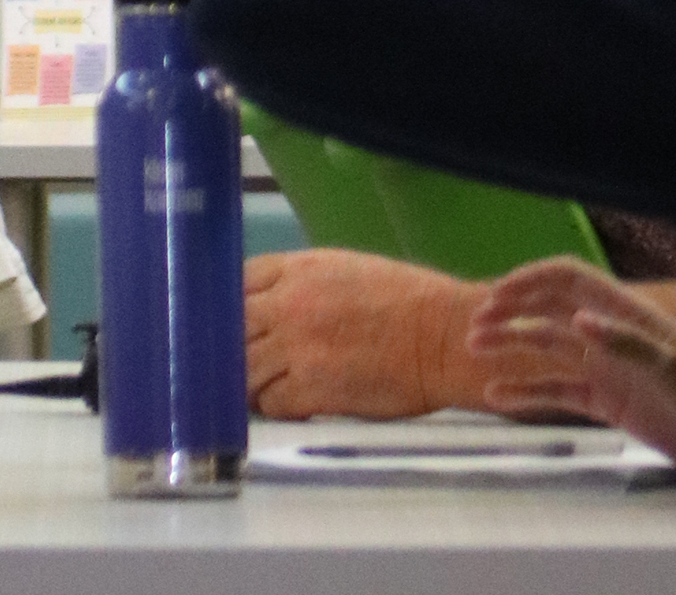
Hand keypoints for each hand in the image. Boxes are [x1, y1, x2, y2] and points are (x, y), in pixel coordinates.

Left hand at [247, 248, 479, 417]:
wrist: (447, 338)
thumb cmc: (408, 301)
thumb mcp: (344, 270)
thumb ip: (299, 282)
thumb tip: (269, 300)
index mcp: (297, 271)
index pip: (235, 281)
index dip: (228, 302)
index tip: (228, 318)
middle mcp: (287, 306)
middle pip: (228, 325)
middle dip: (228, 342)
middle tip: (235, 357)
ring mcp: (296, 348)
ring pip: (241, 366)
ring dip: (246, 378)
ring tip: (258, 385)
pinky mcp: (312, 389)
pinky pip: (270, 401)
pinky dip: (272, 404)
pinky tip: (287, 402)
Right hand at [468, 257, 675, 477]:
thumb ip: (630, 344)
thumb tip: (577, 320)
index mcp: (627, 314)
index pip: (569, 278)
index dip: (531, 280)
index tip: (498, 296)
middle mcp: (610, 334)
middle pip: (547, 309)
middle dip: (509, 311)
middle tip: (477, 327)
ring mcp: (606, 368)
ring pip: (545, 347)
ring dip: (509, 344)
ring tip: (475, 350)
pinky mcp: (606, 402)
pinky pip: (556, 391)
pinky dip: (525, 392)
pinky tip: (497, 397)